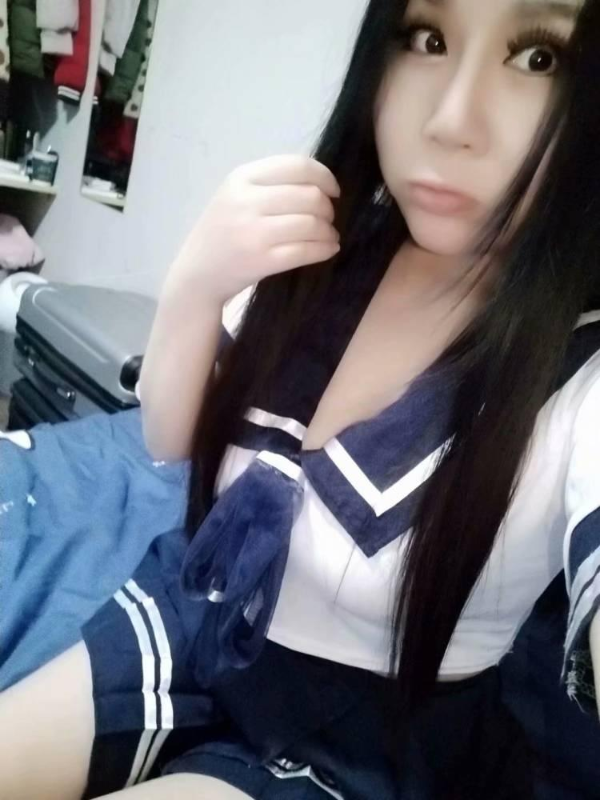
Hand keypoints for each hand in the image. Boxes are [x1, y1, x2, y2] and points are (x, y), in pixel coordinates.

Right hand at [169, 154, 340, 305]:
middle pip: (310, 196)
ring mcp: (253, 232)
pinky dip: (324, 249)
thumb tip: (322, 184)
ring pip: (311, 224)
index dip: (325, 177)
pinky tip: (328, 249)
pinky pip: (305, 251)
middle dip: (328, 208)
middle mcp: (246, 201)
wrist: (197, 273)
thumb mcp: (235, 196)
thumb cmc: (223, 232)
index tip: (334, 191)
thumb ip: (270, 184)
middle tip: (328, 219)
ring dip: (328, 231)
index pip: (297, 166)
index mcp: (242, 178)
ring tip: (329, 236)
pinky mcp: (261, 261)